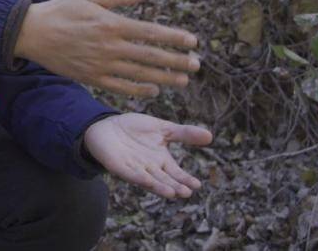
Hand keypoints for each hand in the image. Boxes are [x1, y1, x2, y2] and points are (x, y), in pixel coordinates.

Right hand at [16, 0, 199, 96]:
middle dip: (177, 61)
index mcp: (112, 23)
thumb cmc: (61, 9)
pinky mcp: (92, 78)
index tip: (192, 42)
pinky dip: (140, 90)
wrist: (32, 33)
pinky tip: (154, 90)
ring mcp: (102, 65)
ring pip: (141, 74)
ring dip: (165, 77)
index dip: (175, 38)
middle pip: (151, 56)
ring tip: (184, 80)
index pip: (152, 32)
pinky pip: (122, 87)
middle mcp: (110, 46)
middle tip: (197, 64)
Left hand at [83, 113, 211, 197]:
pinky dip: (139, 178)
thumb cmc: (135, 129)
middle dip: (175, 186)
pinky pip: (130, 174)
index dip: (186, 179)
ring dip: (161, 187)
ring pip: (150, 181)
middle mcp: (150, 168)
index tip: (197, 185)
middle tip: (187, 192)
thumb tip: (210, 136)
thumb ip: (184, 133)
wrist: (106, 125)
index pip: (177, 173)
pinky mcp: (119, 167)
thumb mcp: (162, 128)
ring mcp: (135, 169)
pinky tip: (147, 180)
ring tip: (173, 193)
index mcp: (162, 160)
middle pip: (165, 180)